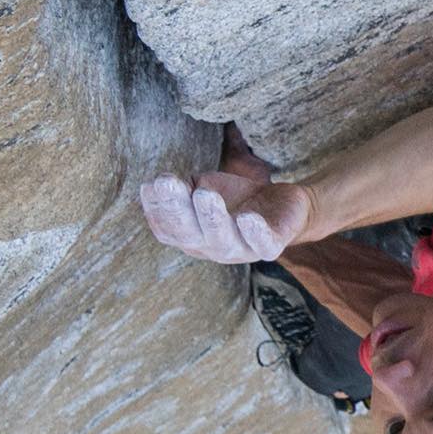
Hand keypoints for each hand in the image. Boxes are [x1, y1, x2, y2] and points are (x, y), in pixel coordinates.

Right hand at [139, 172, 310, 264]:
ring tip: (203, 194)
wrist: (280, 204)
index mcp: (192, 238)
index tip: (152, 184)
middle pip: (191, 235)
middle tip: (168, 184)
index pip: (169, 229)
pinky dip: (255, 233)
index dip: (157, 209)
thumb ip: (183, 188)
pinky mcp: (273, 245)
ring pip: (224, 241)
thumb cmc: (235, 199)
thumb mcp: (203, 187)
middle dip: (178, 210)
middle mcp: (213, 248)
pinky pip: (264, 244)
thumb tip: (158, 185)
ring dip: (212, 218)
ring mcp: (243, 250)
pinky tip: (247, 217)